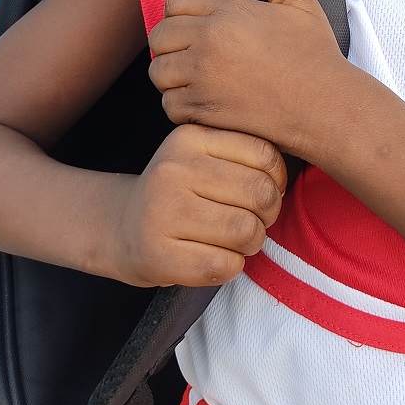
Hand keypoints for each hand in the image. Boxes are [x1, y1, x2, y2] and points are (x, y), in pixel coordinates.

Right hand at [111, 123, 286, 286]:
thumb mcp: (204, 157)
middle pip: (260, 194)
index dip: (277, 180)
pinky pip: (225, 265)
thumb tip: (283, 184)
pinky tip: (215, 258)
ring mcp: (162, 212)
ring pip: (246, 231)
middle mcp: (172, 170)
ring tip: (232, 240)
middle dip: (267, 215)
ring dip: (251, 243)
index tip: (262, 192)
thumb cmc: (180, 193)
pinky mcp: (158, 255)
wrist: (122, 228)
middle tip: (251, 221)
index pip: (264, 153)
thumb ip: (244, 156)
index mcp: (189, 138)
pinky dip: (231, 266)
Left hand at [147, 0, 345, 155]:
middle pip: (160, 35)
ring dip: (171, 75)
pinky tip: (200, 102)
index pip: (176, 0)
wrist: (324, 106)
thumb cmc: (316, 56)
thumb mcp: (302, 4)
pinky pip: (168, 104)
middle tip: (190, 54)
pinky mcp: (203, 109)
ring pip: (158, 71)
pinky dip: (179, 106)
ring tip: (192, 79)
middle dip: (171, 44)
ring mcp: (203, 76)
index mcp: (228, 10)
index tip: (193, 26)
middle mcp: (209, 40)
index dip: (181, 12)